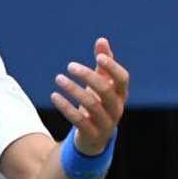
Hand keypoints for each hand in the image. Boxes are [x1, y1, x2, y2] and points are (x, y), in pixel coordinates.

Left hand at [51, 37, 129, 154]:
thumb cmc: (99, 104)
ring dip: (73, 89)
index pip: (122, 79)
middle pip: (106, 90)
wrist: (94, 138)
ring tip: (58, 78)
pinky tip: (54, 95)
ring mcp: (105, 123)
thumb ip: (103, 63)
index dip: (112, 68)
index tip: (98, 57)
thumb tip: (102, 40)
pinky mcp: (91, 134)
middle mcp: (116, 109)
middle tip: (69, 65)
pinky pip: (78, 120)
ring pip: (91, 105)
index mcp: (120, 95)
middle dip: (88, 76)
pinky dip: (66, 107)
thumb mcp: (101, 84)